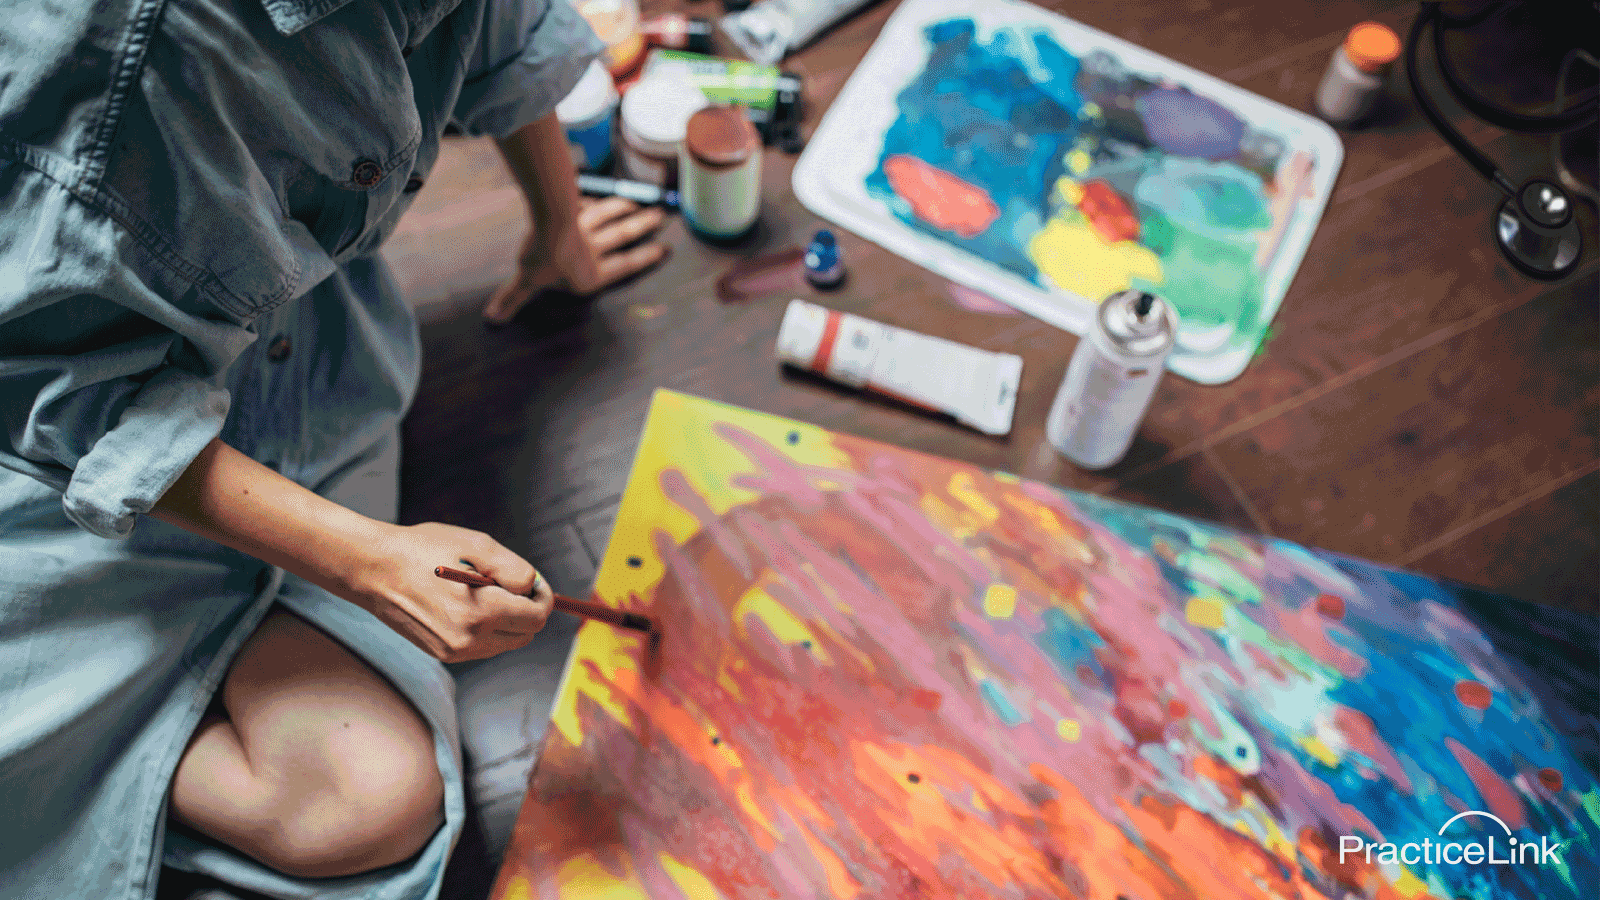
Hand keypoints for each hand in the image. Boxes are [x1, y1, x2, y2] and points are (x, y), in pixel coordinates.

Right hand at [341, 522, 554, 662]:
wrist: (373, 570)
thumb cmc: (423, 550)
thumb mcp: (478, 546)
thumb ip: (516, 570)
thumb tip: (533, 588)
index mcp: (481, 613)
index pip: (537, 617)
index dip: (543, 596)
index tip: (534, 582)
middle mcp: (470, 639)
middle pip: (526, 634)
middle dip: (529, 610)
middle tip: (512, 584)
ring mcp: (455, 651)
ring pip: (506, 643)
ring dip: (509, 621)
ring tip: (486, 591)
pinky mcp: (443, 654)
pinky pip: (483, 646)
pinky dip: (488, 629)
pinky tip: (469, 604)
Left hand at [482, 197, 668, 324]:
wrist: (547, 222)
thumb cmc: (543, 258)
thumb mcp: (526, 283)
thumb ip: (512, 299)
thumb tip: (492, 319)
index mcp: (591, 273)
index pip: (623, 266)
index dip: (644, 258)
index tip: (664, 249)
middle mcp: (593, 250)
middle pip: (622, 235)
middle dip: (642, 226)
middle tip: (660, 216)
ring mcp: (585, 227)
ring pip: (609, 215)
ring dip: (625, 208)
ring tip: (639, 203)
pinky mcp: (573, 207)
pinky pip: (586, 203)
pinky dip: (594, 199)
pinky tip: (598, 196)